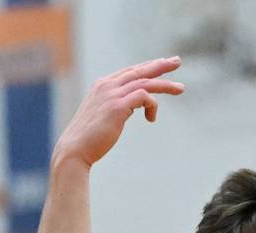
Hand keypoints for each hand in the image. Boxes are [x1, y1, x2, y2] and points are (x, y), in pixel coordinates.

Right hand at [53, 57, 184, 167]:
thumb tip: (127, 108)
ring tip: (181, 89)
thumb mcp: (103, 117)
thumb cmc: (89, 138)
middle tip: (177, 61)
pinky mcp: (117, 106)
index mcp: (102, 86)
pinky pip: (144, 96)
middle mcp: (107, 85)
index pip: (129, 71)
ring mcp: (111, 94)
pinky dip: (153, 106)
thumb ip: (115, 107)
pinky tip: (151, 119)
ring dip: (165, 85)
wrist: (75, 149)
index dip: (146, 67)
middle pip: (139, 70)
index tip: (162, 64)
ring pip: (145, 82)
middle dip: (160, 65)